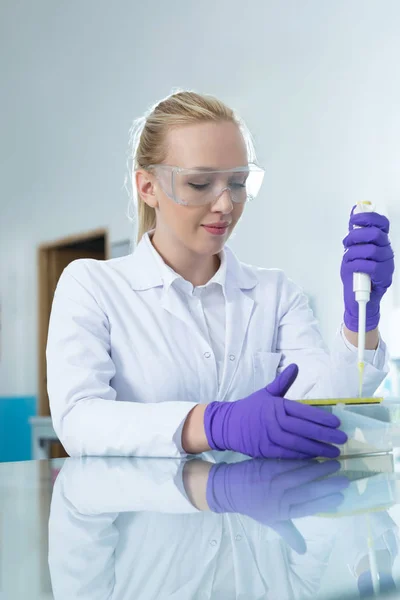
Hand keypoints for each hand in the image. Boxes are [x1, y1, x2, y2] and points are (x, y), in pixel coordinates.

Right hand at [204, 364, 347, 458]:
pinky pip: (288, 455)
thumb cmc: (250, 408)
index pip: (303, 412)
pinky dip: (303, 457)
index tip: (337, 423)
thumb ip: (283, 382)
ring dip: (317, 449)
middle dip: (325, 435)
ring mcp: (269, 437)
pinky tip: (316, 458)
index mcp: (276, 406)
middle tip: (342, 439)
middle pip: (303, 429)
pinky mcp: (266, 451)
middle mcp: (274, 421)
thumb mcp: (266, 392)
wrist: (228, 425)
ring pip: (298, 444)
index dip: (321, 418)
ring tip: (334, 452)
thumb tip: (295, 366)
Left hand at [206, 458, 348, 552]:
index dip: (325, 503)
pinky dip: (303, 459)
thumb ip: (289, 533)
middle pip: (308, 490)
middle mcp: (280, 495)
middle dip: (328, 485)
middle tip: (345, 479)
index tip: (341, 498)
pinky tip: (316, 456)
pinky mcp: (269, 465)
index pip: (308, 508)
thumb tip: (304, 551)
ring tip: (335, 463)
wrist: (230, 488)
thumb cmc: (254, 506)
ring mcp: (274, 479)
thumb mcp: (271, 521)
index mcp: (282, 511)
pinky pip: (289, 461)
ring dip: (319, 468)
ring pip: (300, 473)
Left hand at [341, 208, 393, 331]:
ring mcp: (387, 263)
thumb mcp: (351, 252)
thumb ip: (354, 235)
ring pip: (370, 250)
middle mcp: (386, 250)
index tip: (354, 219)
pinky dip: (357, 265)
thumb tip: (353, 214)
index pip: (381, 223)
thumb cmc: (355, 275)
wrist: (357, 299)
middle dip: (356, 236)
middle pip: (375, 234)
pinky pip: (370, 266)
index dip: (368, 218)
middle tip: (347, 243)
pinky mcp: (384, 277)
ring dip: (353, 253)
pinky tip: (353, 269)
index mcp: (380, 242)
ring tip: (348, 260)